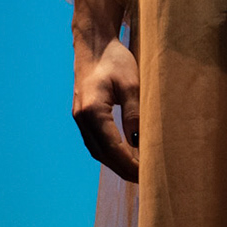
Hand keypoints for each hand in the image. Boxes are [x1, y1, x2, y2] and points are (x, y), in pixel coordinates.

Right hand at [73, 37, 139, 181]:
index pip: (113, 147)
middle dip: (123, 169)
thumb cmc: (114, 61)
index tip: (146, 175)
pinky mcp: (84, 116)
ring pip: (98, 150)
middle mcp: (82, 119)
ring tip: (137, 172)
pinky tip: (124, 156)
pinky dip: (110, 153)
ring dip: (116, 163)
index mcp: (92, 112)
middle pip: (103, 154)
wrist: (94, 46)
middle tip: (146, 180)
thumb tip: (139, 140)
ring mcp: (80, 119)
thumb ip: (134, 112)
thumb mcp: (131, 84)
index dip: (129, 164)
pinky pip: (96, 141)